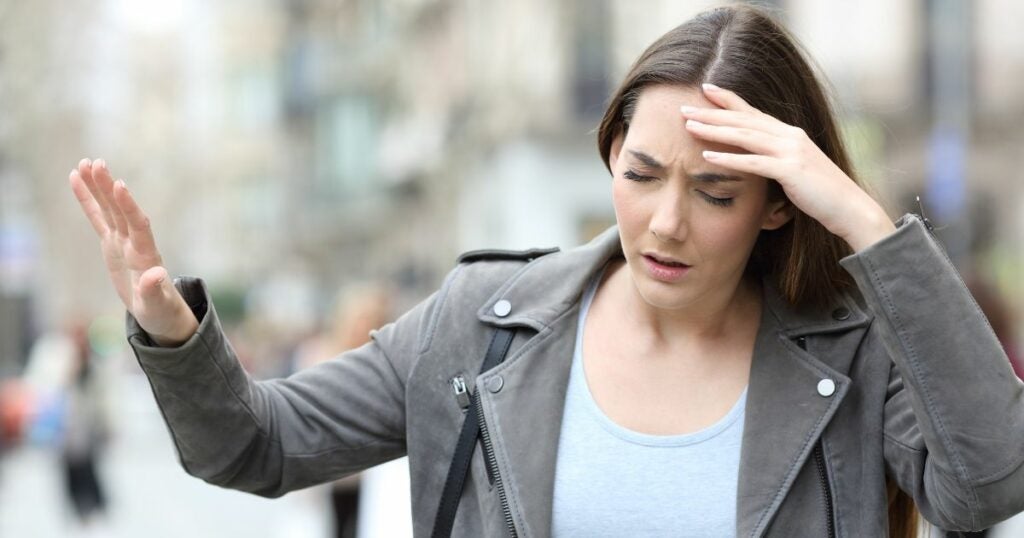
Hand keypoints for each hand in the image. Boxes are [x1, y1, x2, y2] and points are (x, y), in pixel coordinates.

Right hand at [69, 158, 198, 345]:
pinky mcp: (112, 243)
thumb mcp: (156, 304)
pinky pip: (97, 218)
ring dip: (97, 187)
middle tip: (97, 163)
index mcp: (146, 255)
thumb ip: (154, 289)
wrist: (158, 310)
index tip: (119, 185)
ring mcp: (122, 240)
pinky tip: (76, 179)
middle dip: (108, 188)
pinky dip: (88, 200)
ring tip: (84, 163)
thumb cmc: (159, 309)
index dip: (129, 206)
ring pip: (108, 209)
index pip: (138, 225)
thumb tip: (157, 275)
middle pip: (120, 210)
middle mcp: (134, 242)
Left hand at [681, 83, 895, 251]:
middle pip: (743, 120)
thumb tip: (754, 159)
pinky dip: (729, 159)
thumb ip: (775, 160)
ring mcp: (791, 151)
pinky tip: (708, 157)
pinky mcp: (791, 170)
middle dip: (712, 113)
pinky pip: (754, 163)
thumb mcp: (795, 170)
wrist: (851, 208)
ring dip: (715, 130)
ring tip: (689, 127)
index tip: (706, 90)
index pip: (753, 113)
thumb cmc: (821, 194)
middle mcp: (790, 136)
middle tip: (684, 108)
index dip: (728, 100)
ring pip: (745, 136)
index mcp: (790, 134)